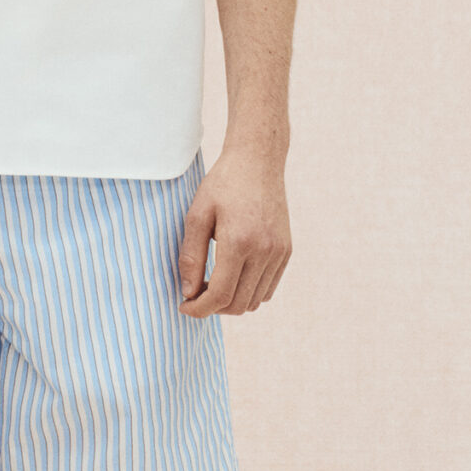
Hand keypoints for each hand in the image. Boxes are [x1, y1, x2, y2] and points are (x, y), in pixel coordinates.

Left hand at [176, 145, 290, 315]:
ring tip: (213, 283)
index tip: (183, 305)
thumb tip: (189, 292)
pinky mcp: (286, 251)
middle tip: (195, 293)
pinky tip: (233, 276)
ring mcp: (279, 252)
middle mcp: (264, 251)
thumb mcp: (197, 215)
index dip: (199, 309)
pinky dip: (249, 292)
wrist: (258, 161)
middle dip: (213, 308)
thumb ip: (191, 256)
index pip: (220, 295)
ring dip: (231, 301)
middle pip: (238, 304)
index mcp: (239, 242)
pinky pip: (268, 288)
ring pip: (255, 300)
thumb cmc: (223, 184)